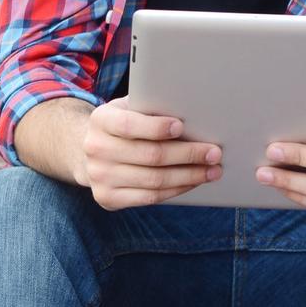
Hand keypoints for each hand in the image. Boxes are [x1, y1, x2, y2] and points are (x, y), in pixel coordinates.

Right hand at [77, 100, 222, 210]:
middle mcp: (96, 149)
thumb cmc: (123, 125)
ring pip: (154, 180)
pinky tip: (193, 182)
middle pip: (150, 155)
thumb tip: (192, 111)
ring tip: (212, 170)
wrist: (91, 153)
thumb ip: (150, 108)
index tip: (181, 126)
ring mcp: (100, 176)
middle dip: (188, 154)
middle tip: (214, 152)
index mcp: (100, 120)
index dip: (156, 127)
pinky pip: (150, 197)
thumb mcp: (129, 109)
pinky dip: (177, 190)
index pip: (129, 125)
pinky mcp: (108, 198)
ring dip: (189, 176)